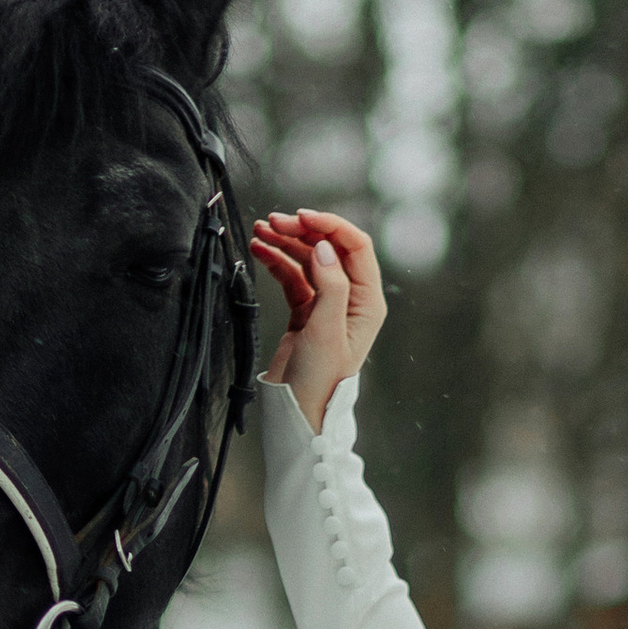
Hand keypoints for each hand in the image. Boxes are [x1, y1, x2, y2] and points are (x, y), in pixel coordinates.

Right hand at [248, 208, 386, 434]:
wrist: (299, 412)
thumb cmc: (319, 380)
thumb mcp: (326, 331)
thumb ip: (330, 286)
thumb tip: (324, 247)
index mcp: (367, 301)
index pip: (355, 247)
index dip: (330, 225)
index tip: (301, 216)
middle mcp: (351, 299)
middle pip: (329, 247)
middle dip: (302, 230)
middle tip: (273, 222)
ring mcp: (327, 304)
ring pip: (308, 259)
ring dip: (286, 242)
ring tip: (260, 231)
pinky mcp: (306, 312)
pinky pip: (293, 276)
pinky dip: (277, 261)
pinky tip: (260, 250)